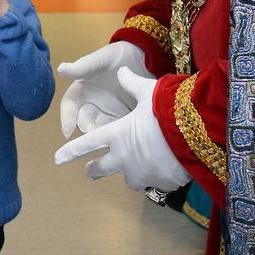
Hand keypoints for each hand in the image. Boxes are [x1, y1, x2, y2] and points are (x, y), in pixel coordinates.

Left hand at [54, 67, 190, 191]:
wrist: (197, 137)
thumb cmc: (168, 111)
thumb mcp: (148, 91)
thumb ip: (130, 83)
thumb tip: (121, 71)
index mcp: (115, 134)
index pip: (86, 144)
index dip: (70, 151)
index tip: (57, 159)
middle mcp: (122, 157)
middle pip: (100, 168)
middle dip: (93, 170)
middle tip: (89, 171)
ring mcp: (140, 173)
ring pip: (128, 179)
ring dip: (129, 173)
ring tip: (134, 169)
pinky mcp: (159, 183)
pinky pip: (153, 182)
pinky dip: (155, 176)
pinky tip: (163, 168)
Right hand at [56, 41, 151, 139]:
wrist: (147, 59)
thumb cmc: (120, 55)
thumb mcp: (102, 59)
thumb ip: (83, 66)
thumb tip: (60, 69)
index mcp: (82, 91)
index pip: (69, 106)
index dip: (66, 119)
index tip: (66, 132)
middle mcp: (91, 105)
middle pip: (84, 122)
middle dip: (88, 130)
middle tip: (94, 136)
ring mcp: (108, 114)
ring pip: (101, 130)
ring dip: (103, 137)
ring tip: (112, 139)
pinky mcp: (124, 120)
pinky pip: (119, 131)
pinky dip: (120, 136)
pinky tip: (128, 137)